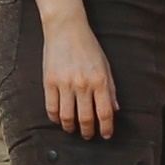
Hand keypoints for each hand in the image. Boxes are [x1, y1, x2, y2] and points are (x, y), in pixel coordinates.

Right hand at [42, 14, 116, 138]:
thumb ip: (110, 88)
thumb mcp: (105, 66)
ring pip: (67, 117)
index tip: (106, 135)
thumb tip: (115, 109)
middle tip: (89, 135)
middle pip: (86, 118)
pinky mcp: (49, 81)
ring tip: (73, 129)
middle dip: (88, 132)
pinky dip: (55, 118)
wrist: (66, 29)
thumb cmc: (88, 47)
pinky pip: (51, 107)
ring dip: (71, 127)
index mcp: (100, 81)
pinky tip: (59, 119)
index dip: (107, 128)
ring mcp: (64, 84)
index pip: (105, 112)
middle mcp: (83, 84)